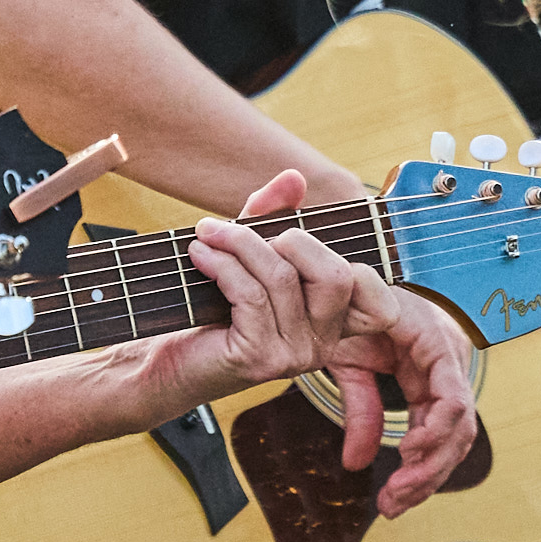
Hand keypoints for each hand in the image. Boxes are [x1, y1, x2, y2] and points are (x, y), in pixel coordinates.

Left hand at [141, 170, 482, 514]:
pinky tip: (199, 253)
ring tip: (208, 233)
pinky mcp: (258, 358)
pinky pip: (250, 294)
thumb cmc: (208, 312)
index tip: (291, 239)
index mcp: (331, 326)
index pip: (378, 300)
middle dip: (293, 239)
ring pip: (283, 278)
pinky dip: (222, 263)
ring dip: (240, 243)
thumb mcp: (247, 257)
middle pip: (337, 276)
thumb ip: (273, 218)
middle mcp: (321, 345)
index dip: (348, 261)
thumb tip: (294, 178)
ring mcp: (293, 356)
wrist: (162, 364)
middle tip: (247, 232)